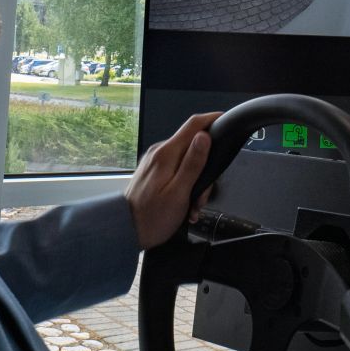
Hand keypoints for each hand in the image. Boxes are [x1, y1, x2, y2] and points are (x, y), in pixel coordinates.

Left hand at [124, 112, 216, 249]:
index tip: (225, 120)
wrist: (125, 231)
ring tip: (191, 205)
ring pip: (186, 160)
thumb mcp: (179, 193)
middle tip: (202, 196)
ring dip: (195, 182)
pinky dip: (185, 184)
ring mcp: (155, 161)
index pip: (193, 125)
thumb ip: (193, 163)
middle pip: (193, 146)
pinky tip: (183, 204)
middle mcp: (159, 152)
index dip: (212, 119)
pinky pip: (176, 169)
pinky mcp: (153, 170)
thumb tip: (204, 137)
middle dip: (204, 168)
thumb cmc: (152, 218)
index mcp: (166, 155)